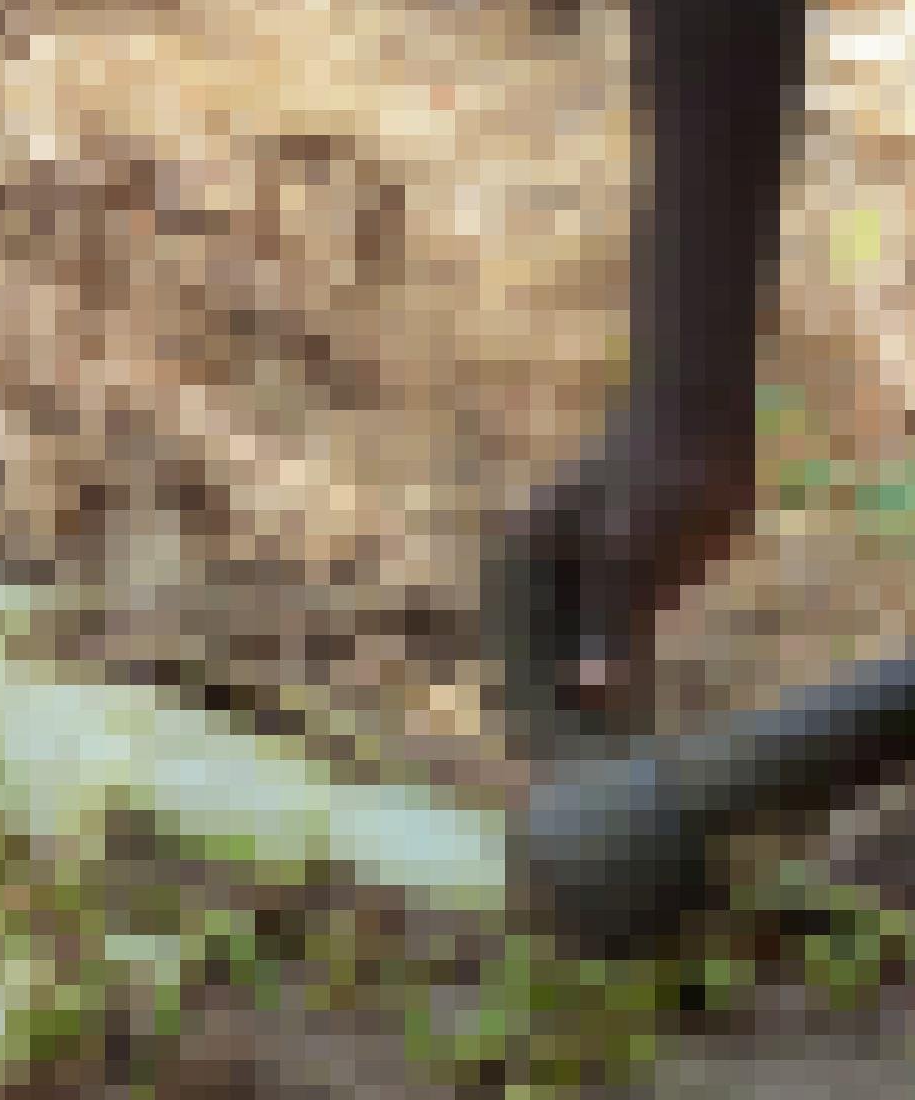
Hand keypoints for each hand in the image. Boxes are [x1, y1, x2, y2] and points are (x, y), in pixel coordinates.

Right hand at [484, 407, 756, 747]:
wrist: (701, 428)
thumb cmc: (655, 477)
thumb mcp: (629, 552)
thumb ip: (607, 627)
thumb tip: (588, 698)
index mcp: (517, 555)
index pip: (509, 649)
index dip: (525, 711)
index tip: (545, 770)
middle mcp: (537, 571)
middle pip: (536, 659)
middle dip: (553, 718)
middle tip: (579, 784)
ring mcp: (578, 579)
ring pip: (573, 659)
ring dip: (586, 709)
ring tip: (605, 771)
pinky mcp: (619, 587)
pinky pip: (610, 651)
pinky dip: (618, 687)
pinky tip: (637, 729)